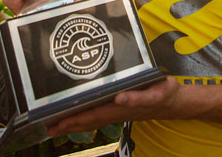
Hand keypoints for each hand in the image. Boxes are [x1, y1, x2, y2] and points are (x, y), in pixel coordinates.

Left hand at [45, 77, 182, 136]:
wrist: (175, 102)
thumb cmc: (165, 94)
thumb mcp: (156, 92)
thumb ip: (138, 97)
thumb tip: (119, 98)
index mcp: (120, 107)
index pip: (92, 115)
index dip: (73, 120)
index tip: (56, 123)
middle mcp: (115, 112)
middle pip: (87, 121)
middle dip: (66, 125)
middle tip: (46, 129)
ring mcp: (116, 113)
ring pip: (90, 120)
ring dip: (72, 124)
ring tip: (54, 127)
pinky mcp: (119, 109)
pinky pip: (96, 116)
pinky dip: (83, 118)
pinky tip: (75, 117)